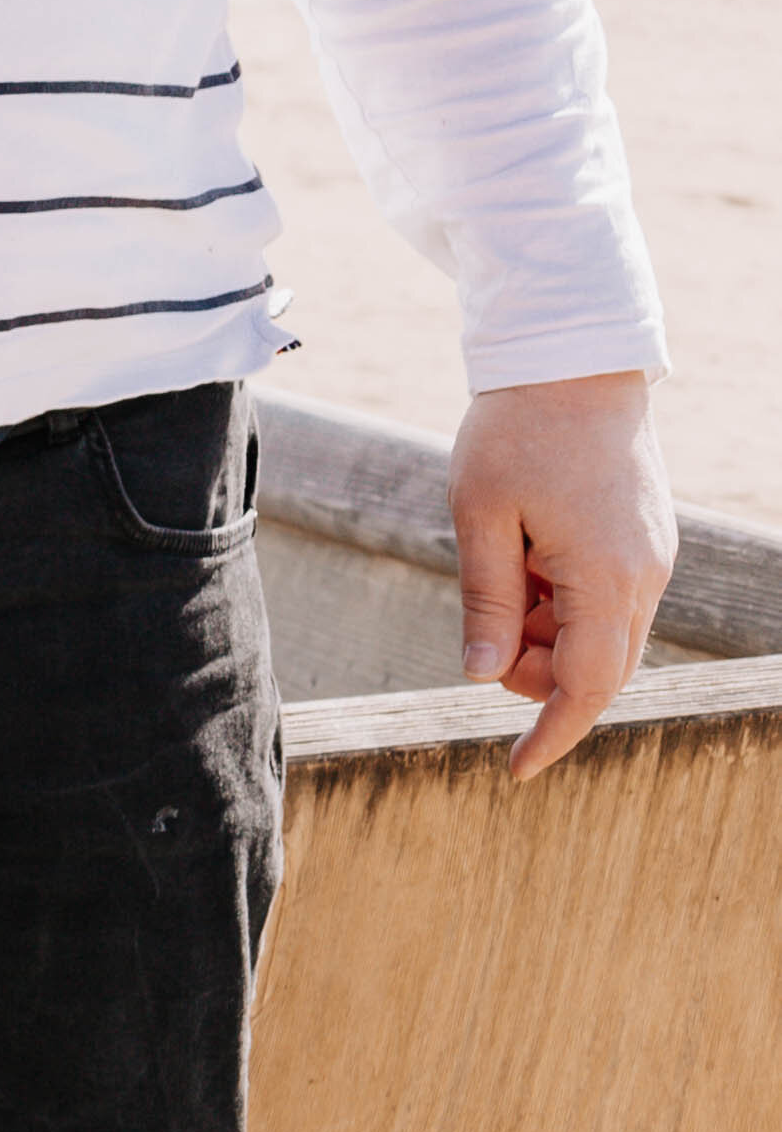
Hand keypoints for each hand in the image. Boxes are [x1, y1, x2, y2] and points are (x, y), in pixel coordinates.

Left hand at [453, 371, 675, 779]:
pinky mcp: (647, 541)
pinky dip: (563, 600)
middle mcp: (645, 579)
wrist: (574, 360)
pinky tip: (527, 553)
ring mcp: (652, 560)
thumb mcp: (480, 515)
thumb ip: (486, 601)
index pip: (586, 689)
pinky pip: (608, 600)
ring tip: (504, 564)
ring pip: (601, 636)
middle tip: (487, 626)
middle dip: (537, 671)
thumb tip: (482, 678)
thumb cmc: (516, 431)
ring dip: (547, 631)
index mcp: (607, 579)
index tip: (515, 770)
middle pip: (596, 670)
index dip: (550, 735)